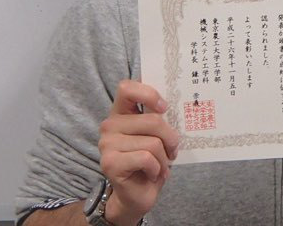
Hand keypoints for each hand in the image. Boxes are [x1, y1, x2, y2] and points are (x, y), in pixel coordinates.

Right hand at [97, 80, 179, 225]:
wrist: (137, 195)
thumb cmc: (150, 161)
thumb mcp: (156, 135)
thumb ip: (157, 117)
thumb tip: (175, 103)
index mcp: (120, 113)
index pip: (126, 88)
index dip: (148, 94)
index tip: (164, 108)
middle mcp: (109, 125)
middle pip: (153, 120)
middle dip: (170, 138)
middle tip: (171, 151)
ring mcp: (107, 144)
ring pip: (153, 142)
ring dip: (164, 158)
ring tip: (160, 166)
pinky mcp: (110, 162)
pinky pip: (146, 158)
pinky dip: (156, 168)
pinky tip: (151, 174)